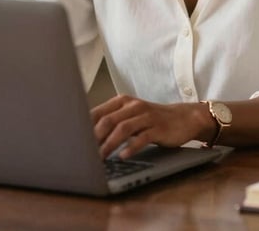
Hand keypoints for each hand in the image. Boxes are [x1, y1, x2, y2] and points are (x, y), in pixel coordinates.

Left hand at [91, 95, 209, 158]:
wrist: (183, 118)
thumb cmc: (152, 120)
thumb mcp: (131, 116)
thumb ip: (113, 121)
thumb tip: (87, 137)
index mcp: (123, 101)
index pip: (98, 112)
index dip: (85, 127)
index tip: (75, 141)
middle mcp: (133, 106)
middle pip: (109, 120)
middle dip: (95, 138)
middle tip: (85, 153)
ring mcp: (147, 116)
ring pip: (123, 129)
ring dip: (109, 144)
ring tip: (100, 158)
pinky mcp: (158, 128)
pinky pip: (142, 137)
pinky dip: (131, 147)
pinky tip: (123, 156)